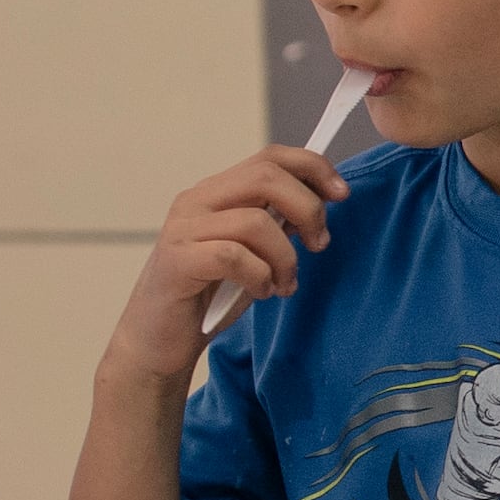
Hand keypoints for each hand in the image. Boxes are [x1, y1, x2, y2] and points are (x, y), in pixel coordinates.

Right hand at [103, 146, 349, 386]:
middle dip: (308, 208)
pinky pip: (234, 256)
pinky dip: (259, 277)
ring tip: (284, 284)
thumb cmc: (207, 297)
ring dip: (285, 258)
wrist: (158, 342)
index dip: (312, 168)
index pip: (269, 157)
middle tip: (318, 244)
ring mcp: (183, 230)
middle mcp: (196, 202)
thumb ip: (276, 224)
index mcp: (215, 193)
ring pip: (255, 221)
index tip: (341, 194)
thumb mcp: (252, 253)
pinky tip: (259, 292)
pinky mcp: (178, 262)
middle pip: (266, 177)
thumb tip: (320, 202)